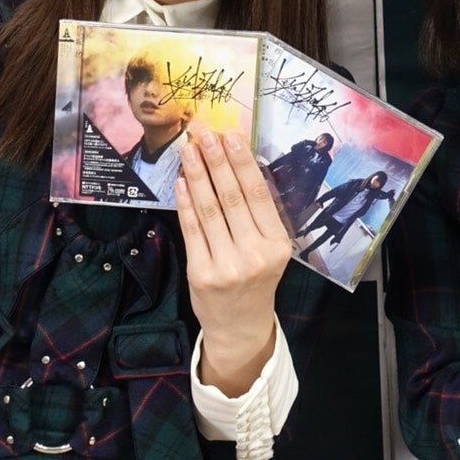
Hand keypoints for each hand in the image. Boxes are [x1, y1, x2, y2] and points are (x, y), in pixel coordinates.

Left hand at [175, 130, 291, 396]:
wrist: (240, 326)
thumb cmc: (256, 279)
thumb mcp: (270, 249)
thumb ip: (256, 214)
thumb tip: (234, 163)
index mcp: (278, 244)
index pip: (257, 194)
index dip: (241, 161)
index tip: (229, 134)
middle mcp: (255, 254)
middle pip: (232, 197)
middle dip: (215, 160)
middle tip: (203, 132)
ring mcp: (227, 265)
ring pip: (209, 210)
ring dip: (197, 174)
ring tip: (188, 149)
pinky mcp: (201, 274)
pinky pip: (192, 230)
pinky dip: (185, 202)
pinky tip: (181, 181)